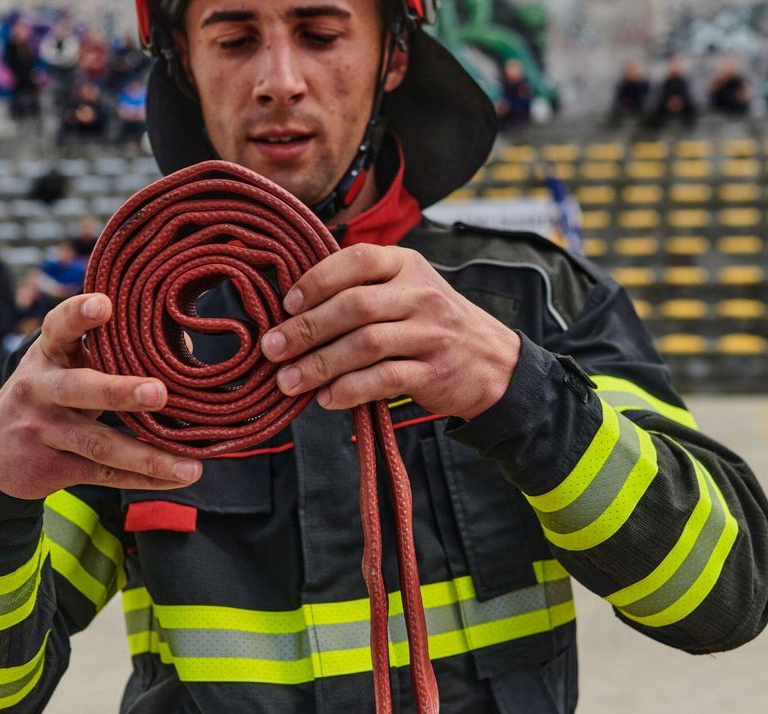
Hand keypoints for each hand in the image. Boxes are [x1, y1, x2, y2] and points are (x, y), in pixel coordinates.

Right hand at [0, 293, 202, 499]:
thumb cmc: (46, 393)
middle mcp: (40, 389)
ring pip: (98, 443)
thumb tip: (182, 341)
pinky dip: (143, 478)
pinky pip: (103, 473)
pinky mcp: (52, 467)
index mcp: (48, 354)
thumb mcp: (63, 365)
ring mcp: (44, 431)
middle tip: (158, 393)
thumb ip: (112, 351)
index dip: (78, 315)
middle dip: (119, 392)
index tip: (104, 304)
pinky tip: (176, 478)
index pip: (59, 328)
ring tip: (191, 467)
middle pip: (79, 389)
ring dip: (146, 456)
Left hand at [260, 244, 520, 419]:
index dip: (317, 280)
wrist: (495, 363)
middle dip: (306, 329)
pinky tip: (326, 398)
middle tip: (273, 348)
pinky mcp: (434, 372)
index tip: (287, 303)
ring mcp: (430, 333)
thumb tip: (294, 307)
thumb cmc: (434, 325)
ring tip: (288, 381)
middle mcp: (421, 294)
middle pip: (354, 306)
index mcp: (408, 265)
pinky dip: (349, 390)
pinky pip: (383, 379)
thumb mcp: (409, 289)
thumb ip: (364, 288)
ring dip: (319, 365)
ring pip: (364, 345)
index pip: (357, 260)